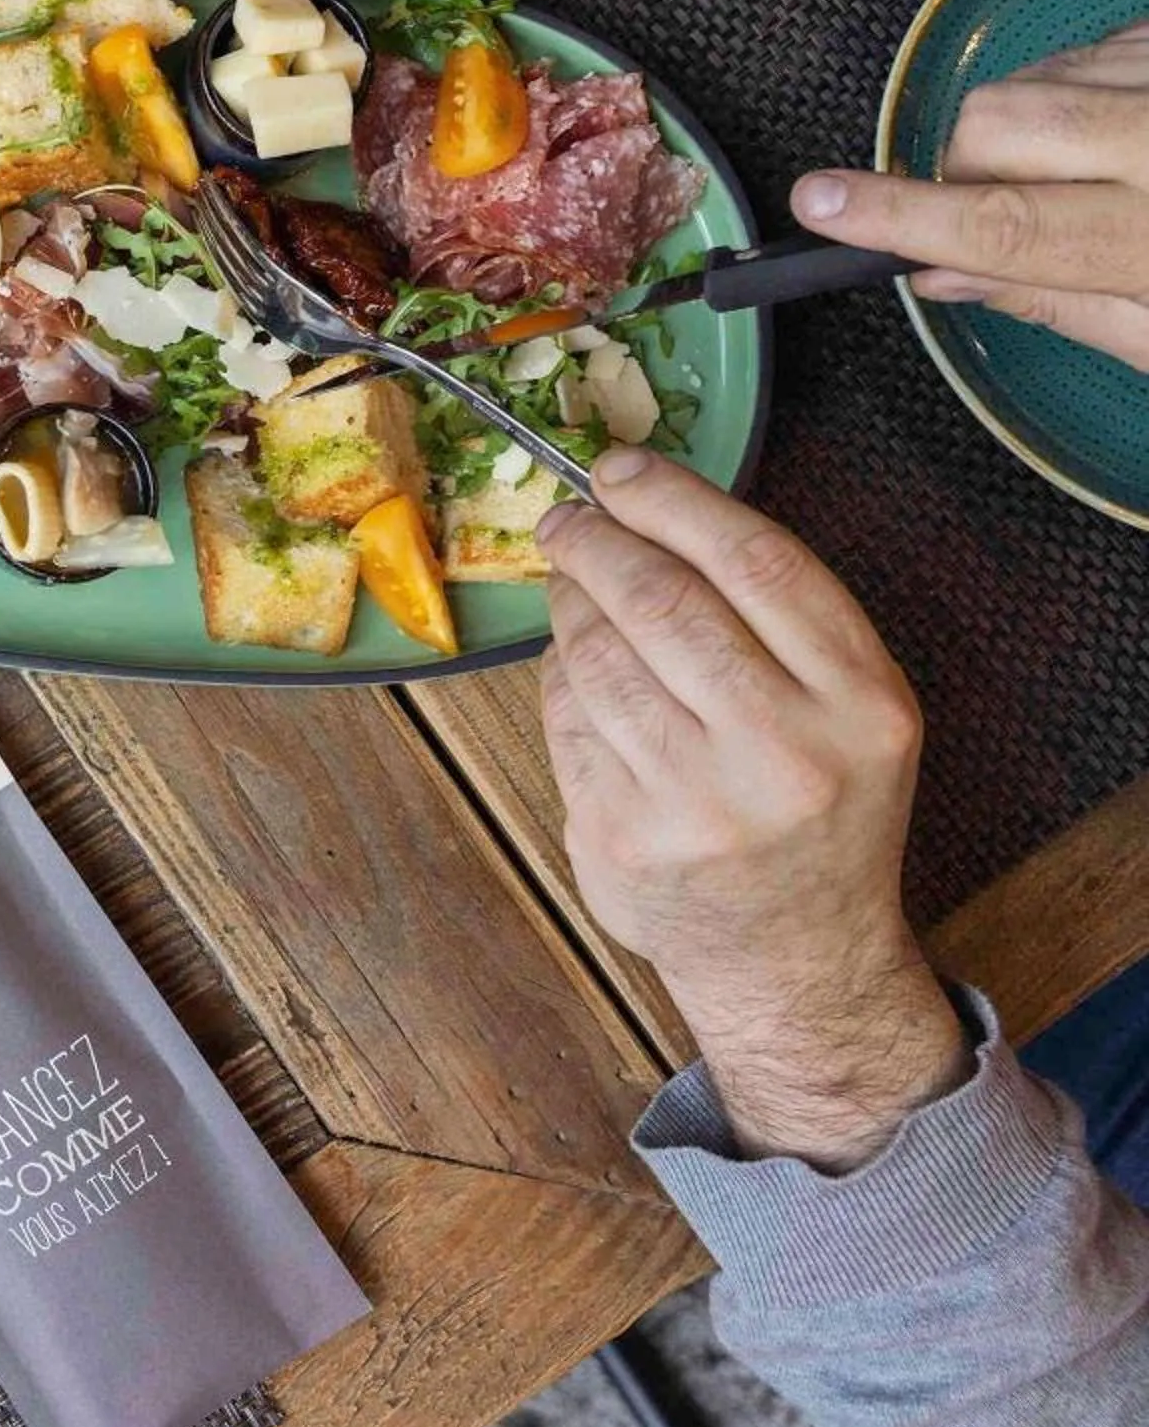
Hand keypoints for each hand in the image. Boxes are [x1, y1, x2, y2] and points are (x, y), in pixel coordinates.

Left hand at [535, 450, 968, 1169]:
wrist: (796, 957)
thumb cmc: (815, 803)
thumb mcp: (848, 709)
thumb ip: (772, 615)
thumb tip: (639, 505)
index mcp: (863, 703)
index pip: (756, 561)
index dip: (674, 499)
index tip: (618, 469)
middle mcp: (789, 751)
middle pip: (663, 599)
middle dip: (598, 542)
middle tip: (566, 521)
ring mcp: (701, 802)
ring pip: (600, 655)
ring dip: (569, 605)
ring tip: (569, 586)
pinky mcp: (625, 838)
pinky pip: (569, 719)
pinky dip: (562, 681)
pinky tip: (577, 671)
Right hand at [793, 20, 1148, 368]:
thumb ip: (1055, 302)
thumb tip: (938, 271)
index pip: (1005, 226)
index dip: (901, 216)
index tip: (819, 204)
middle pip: (995, 124)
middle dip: (967, 165)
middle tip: (1010, 203)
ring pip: (1027, 80)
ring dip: (1023, 128)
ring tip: (1086, 165)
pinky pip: (1079, 49)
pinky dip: (1075, 91)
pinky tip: (1120, 127)